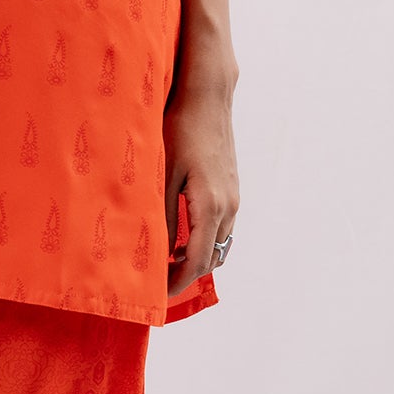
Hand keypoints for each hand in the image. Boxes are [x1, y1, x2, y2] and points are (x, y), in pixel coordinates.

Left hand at [163, 58, 238, 298]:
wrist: (208, 97)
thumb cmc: (180, 129)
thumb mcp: (164, 174)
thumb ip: (164, 215)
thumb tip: (160, 252)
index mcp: (211, 206)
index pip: (198, 261)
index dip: (179, 283)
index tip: (159, 296)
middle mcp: (229, 207)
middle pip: (213, 259)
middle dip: (187, 276)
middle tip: (159, 284)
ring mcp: (234, 198)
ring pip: (221, 245)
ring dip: (198, 259)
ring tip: (168, 265)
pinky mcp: (232, 189)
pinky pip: (223, 229)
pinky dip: (206, 242)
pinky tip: (183, 238)